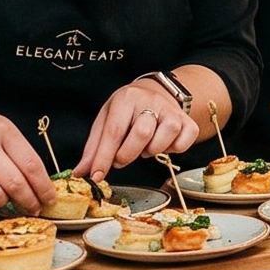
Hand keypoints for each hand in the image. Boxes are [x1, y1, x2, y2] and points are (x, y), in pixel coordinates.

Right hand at [0, 90, 51, 210]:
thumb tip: (38, 182)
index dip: (44, 187)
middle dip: (29, 202)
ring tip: (5, 200)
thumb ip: (17, 150)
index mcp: (3, 130)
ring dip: (3, 203)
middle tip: (34, 209)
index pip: (32, 165)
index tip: (50, 199)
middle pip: (15, 184)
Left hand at [77, 80, 201, 177]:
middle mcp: (151, 101)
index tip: (97, 176)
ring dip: (150, 151)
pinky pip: (182, 145)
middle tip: (121, 158)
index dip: (104, 157)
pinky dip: (171, 151)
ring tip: (144, 146)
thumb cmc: (128, 111)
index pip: (114, 131)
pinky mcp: (188, 122)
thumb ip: (94, 147)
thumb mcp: (106, 120)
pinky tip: (162, 144)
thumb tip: (81, 173)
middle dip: (127, 155)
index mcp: (126, 98)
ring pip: (162, 139)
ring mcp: (172, 111)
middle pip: (141, 133)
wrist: (157, 93)